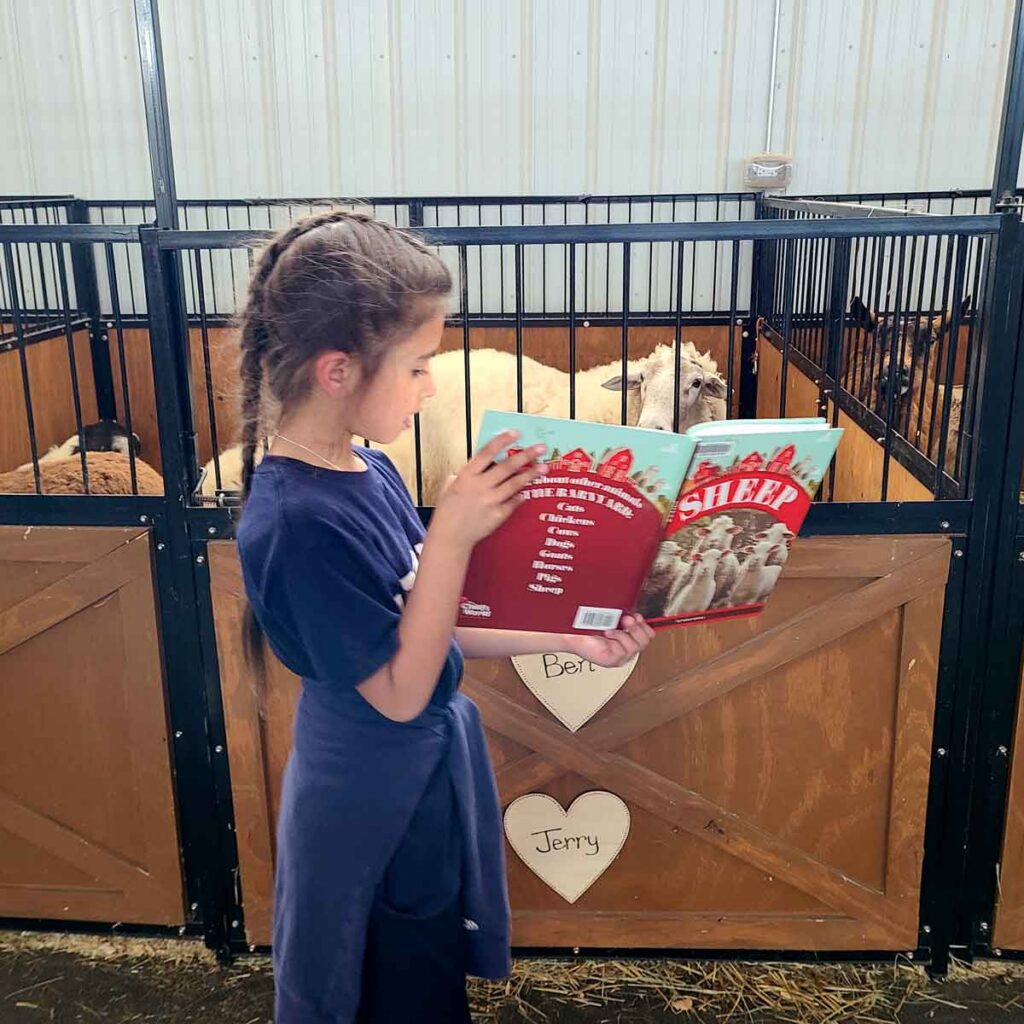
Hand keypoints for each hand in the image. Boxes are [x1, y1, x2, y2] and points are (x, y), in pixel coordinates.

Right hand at [430, 430, 546, 550]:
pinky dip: (521, 496)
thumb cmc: (447, 512)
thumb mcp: (449, 487)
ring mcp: (490, 501)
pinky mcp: (498, 515)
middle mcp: (480, 486)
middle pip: (507, 467)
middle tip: (540, 448)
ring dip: (530, 474)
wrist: (450, 536)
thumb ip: (463, 475)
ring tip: (543, 468)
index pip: (487, 452)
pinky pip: (514, 502)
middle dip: (525, 455)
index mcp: (467, 476)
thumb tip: (477, 466)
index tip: (515, 433)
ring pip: (515, 484)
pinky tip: (528, 491)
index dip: (501, 441)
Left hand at [563, 614, 654, 667]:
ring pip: (638, 644)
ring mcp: (619, 656)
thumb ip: (625, 615)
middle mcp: (625, 649)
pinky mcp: (612, 660)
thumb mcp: (612, 617)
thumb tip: (635, 611)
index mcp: (626, 638)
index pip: (648, 634)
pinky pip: (625, 649)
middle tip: (627, 619)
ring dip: (627, 632)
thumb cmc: (586, 625)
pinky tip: (608, 633)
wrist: (570, 632)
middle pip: (646, 639)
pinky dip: (617, 637)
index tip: (636, 615)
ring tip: (616, 626)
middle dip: (638, 626)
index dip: (644, 624)